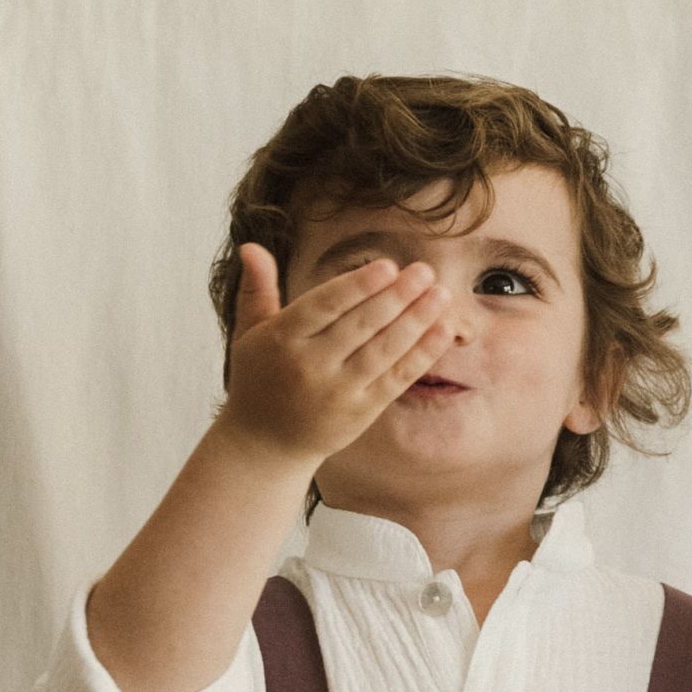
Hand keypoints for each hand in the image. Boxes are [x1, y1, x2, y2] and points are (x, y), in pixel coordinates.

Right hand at [220, 244, 457, 470]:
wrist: (265, 446)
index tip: (388, 267)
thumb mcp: (249, 334)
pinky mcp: (360, 413)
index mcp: (284, 339)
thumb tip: (250, 245)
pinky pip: (395, 380)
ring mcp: (338, 392)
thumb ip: (256, 290)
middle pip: (360, 326)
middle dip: (397, 297)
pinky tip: (442, 332)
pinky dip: (421, 355)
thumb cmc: (259, 380)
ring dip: (416, 321)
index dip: (358, 286)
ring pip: (382, 351)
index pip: (325, 306)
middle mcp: (311, 367)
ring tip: (441, 295)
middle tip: (425, 271)